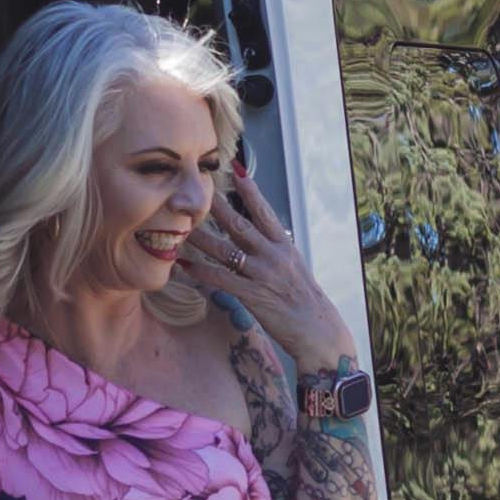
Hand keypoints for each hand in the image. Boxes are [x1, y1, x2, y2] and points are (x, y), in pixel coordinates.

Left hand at [193, 155, 357, 371]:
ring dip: (200, 238)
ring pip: (225, 250)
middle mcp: (273, 255)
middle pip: (240, 225)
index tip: (237, 169)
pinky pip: (221, 280)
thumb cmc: (305, 301)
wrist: (318, 330)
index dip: (250, 190)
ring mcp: (263, 274)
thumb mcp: (294, 267)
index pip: (264, 212)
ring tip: (180, 227)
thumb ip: (275, 251)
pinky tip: (183, 265)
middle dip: (217, 206)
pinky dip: (201, 272)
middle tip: (198, 188)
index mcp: (284, 245)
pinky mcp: (253, 295)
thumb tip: (260, 239)